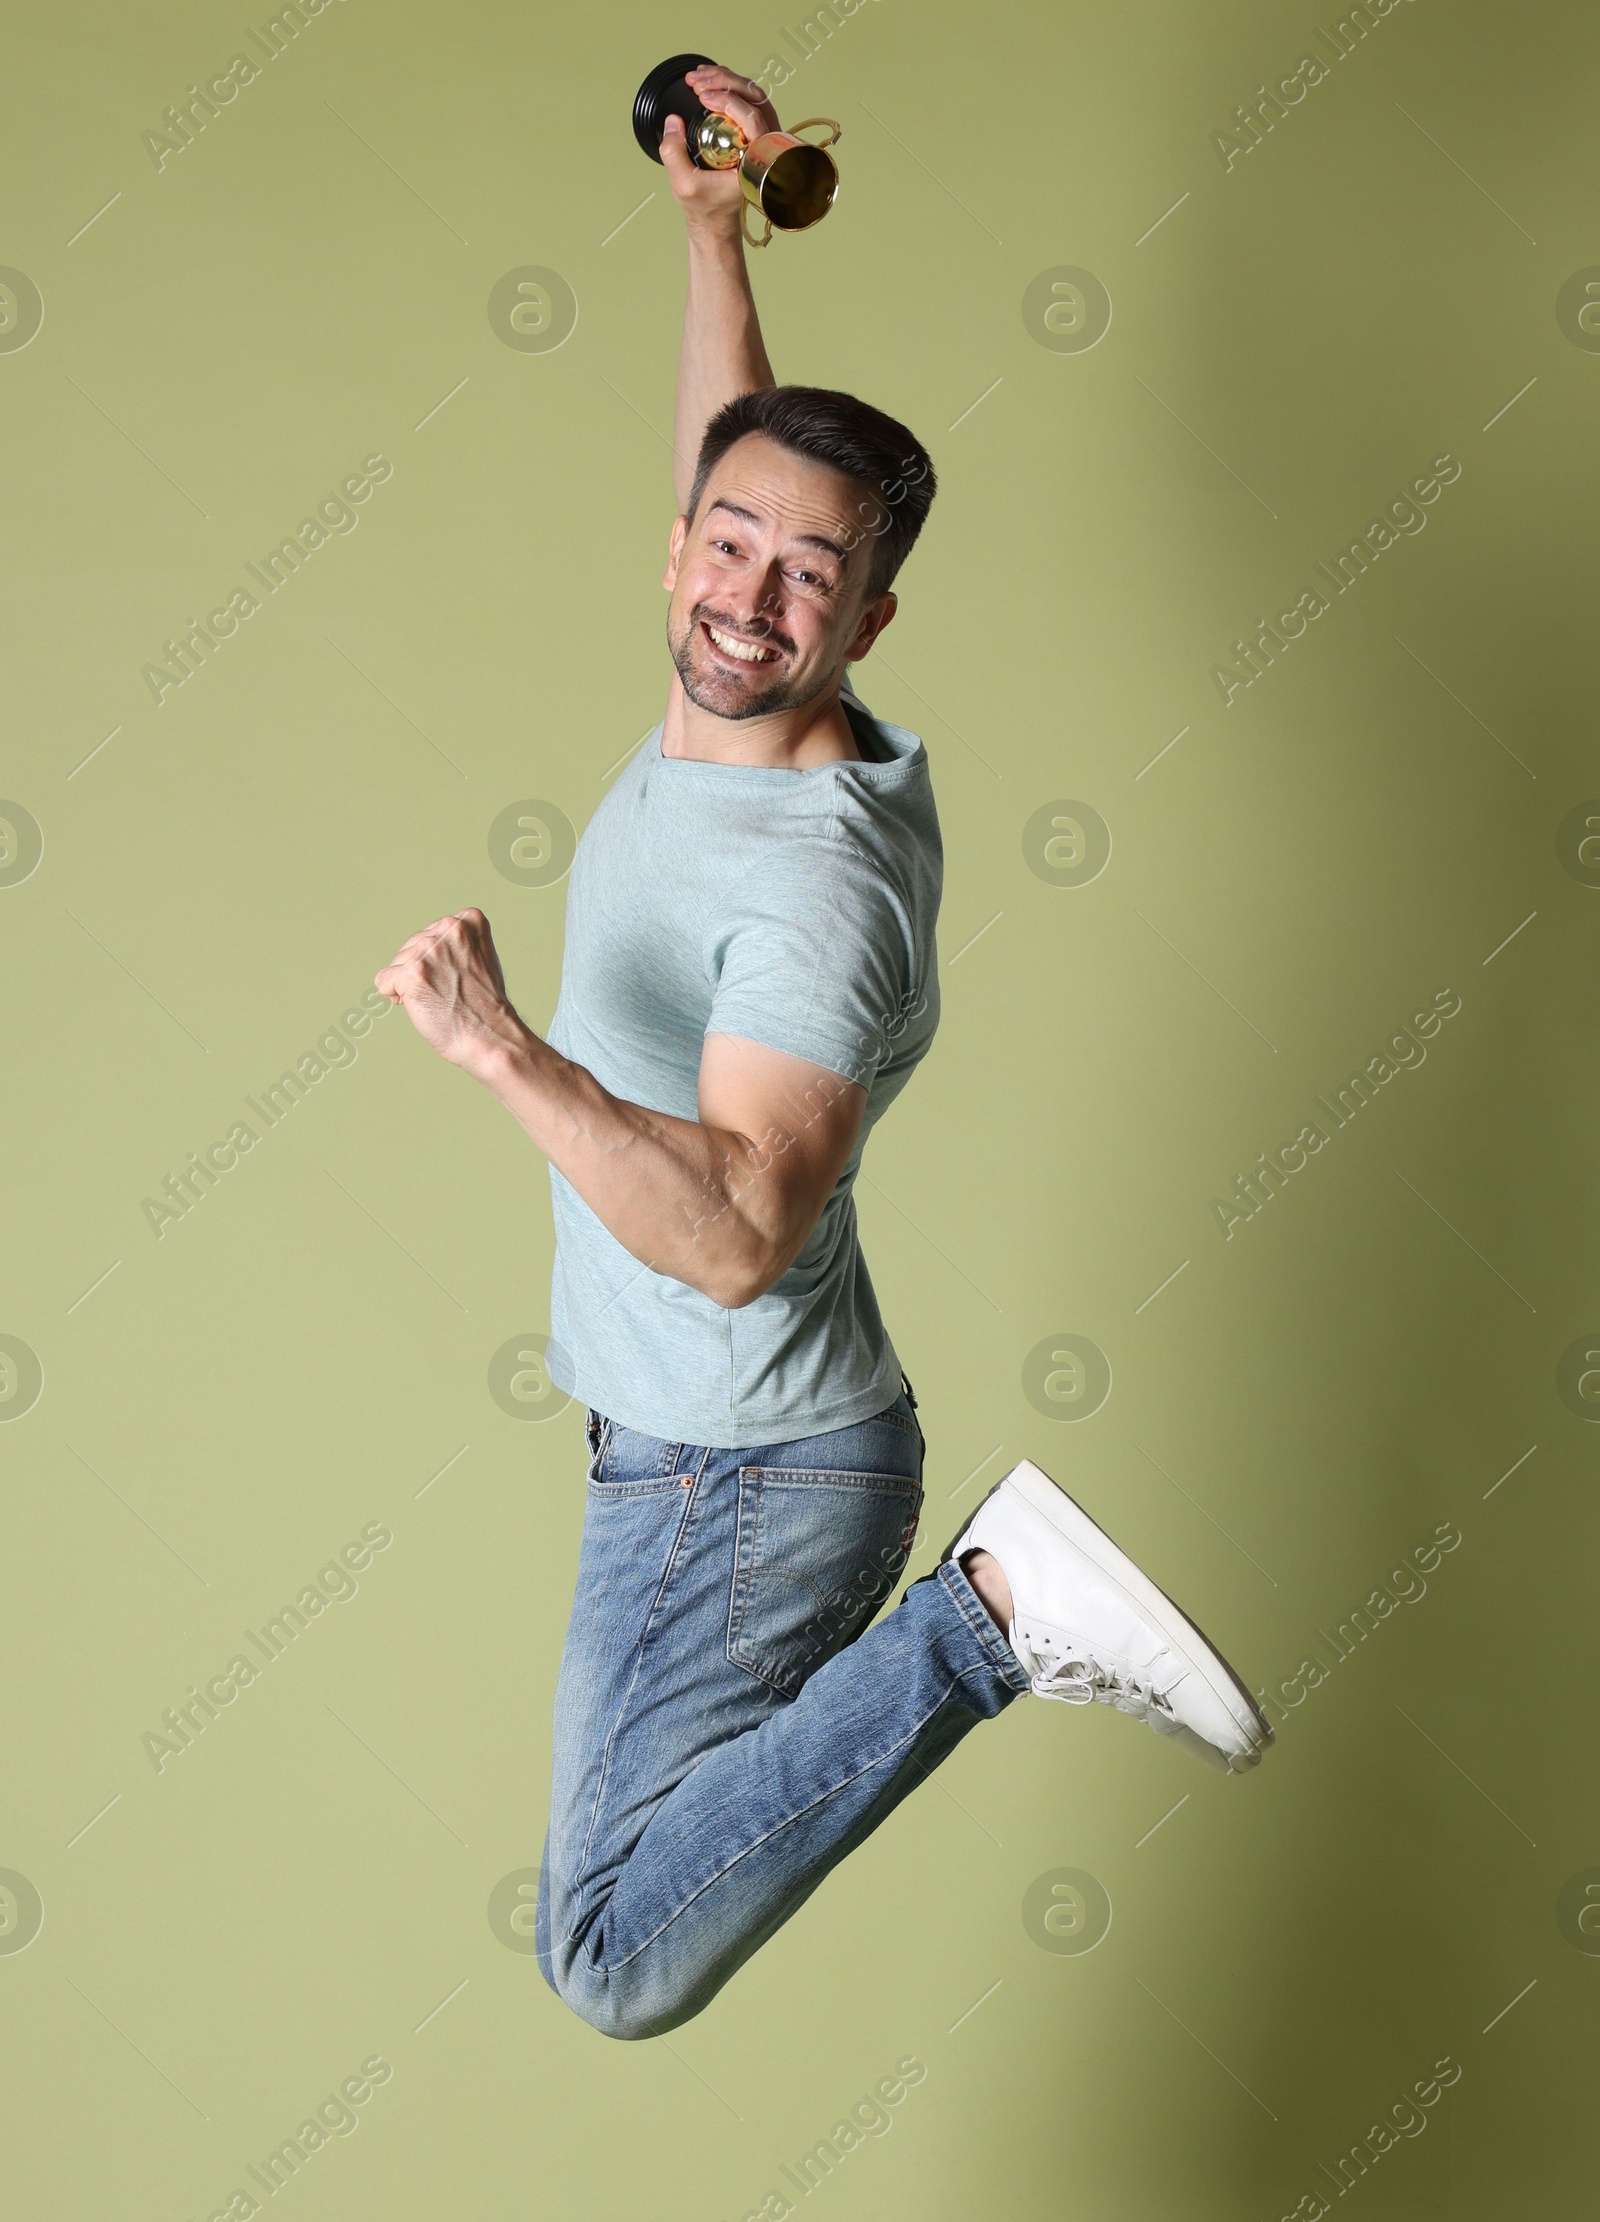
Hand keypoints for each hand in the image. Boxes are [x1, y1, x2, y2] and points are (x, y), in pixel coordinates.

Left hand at [374, 908, 524, 1074]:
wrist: (490, 1036)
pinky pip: (384, 982)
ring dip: (410, 985)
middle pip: (411, 947)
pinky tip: (421, 1004)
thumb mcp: (482, 957)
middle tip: (449, 991)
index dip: (437, 960)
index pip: (431, 933)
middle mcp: (448, 928)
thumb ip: (458, 943)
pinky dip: (396, 997)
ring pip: (396, 964)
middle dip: (421, 971)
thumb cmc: (486, 1005)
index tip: (457, 976)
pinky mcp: (412, 972)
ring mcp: (429, 950)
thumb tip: (427, 943)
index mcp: (468, 920)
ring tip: (439, 999)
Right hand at [660, 63, 780, 228]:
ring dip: (725, 80)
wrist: (715, 215)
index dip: (728, 101)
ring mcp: (762, 136)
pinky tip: (708, 81)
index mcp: (756, 163)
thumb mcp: (683, 184)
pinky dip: (727, 86)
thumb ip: (673, 153)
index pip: (753, 119)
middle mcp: (766, 147)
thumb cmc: (705, 205)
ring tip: (698, 79)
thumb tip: (673, 120)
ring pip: (752, 95)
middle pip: (754, 99)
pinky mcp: (753, 131)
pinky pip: (746, 99)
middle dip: (724, 82)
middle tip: (697, 82)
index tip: (703, 97)